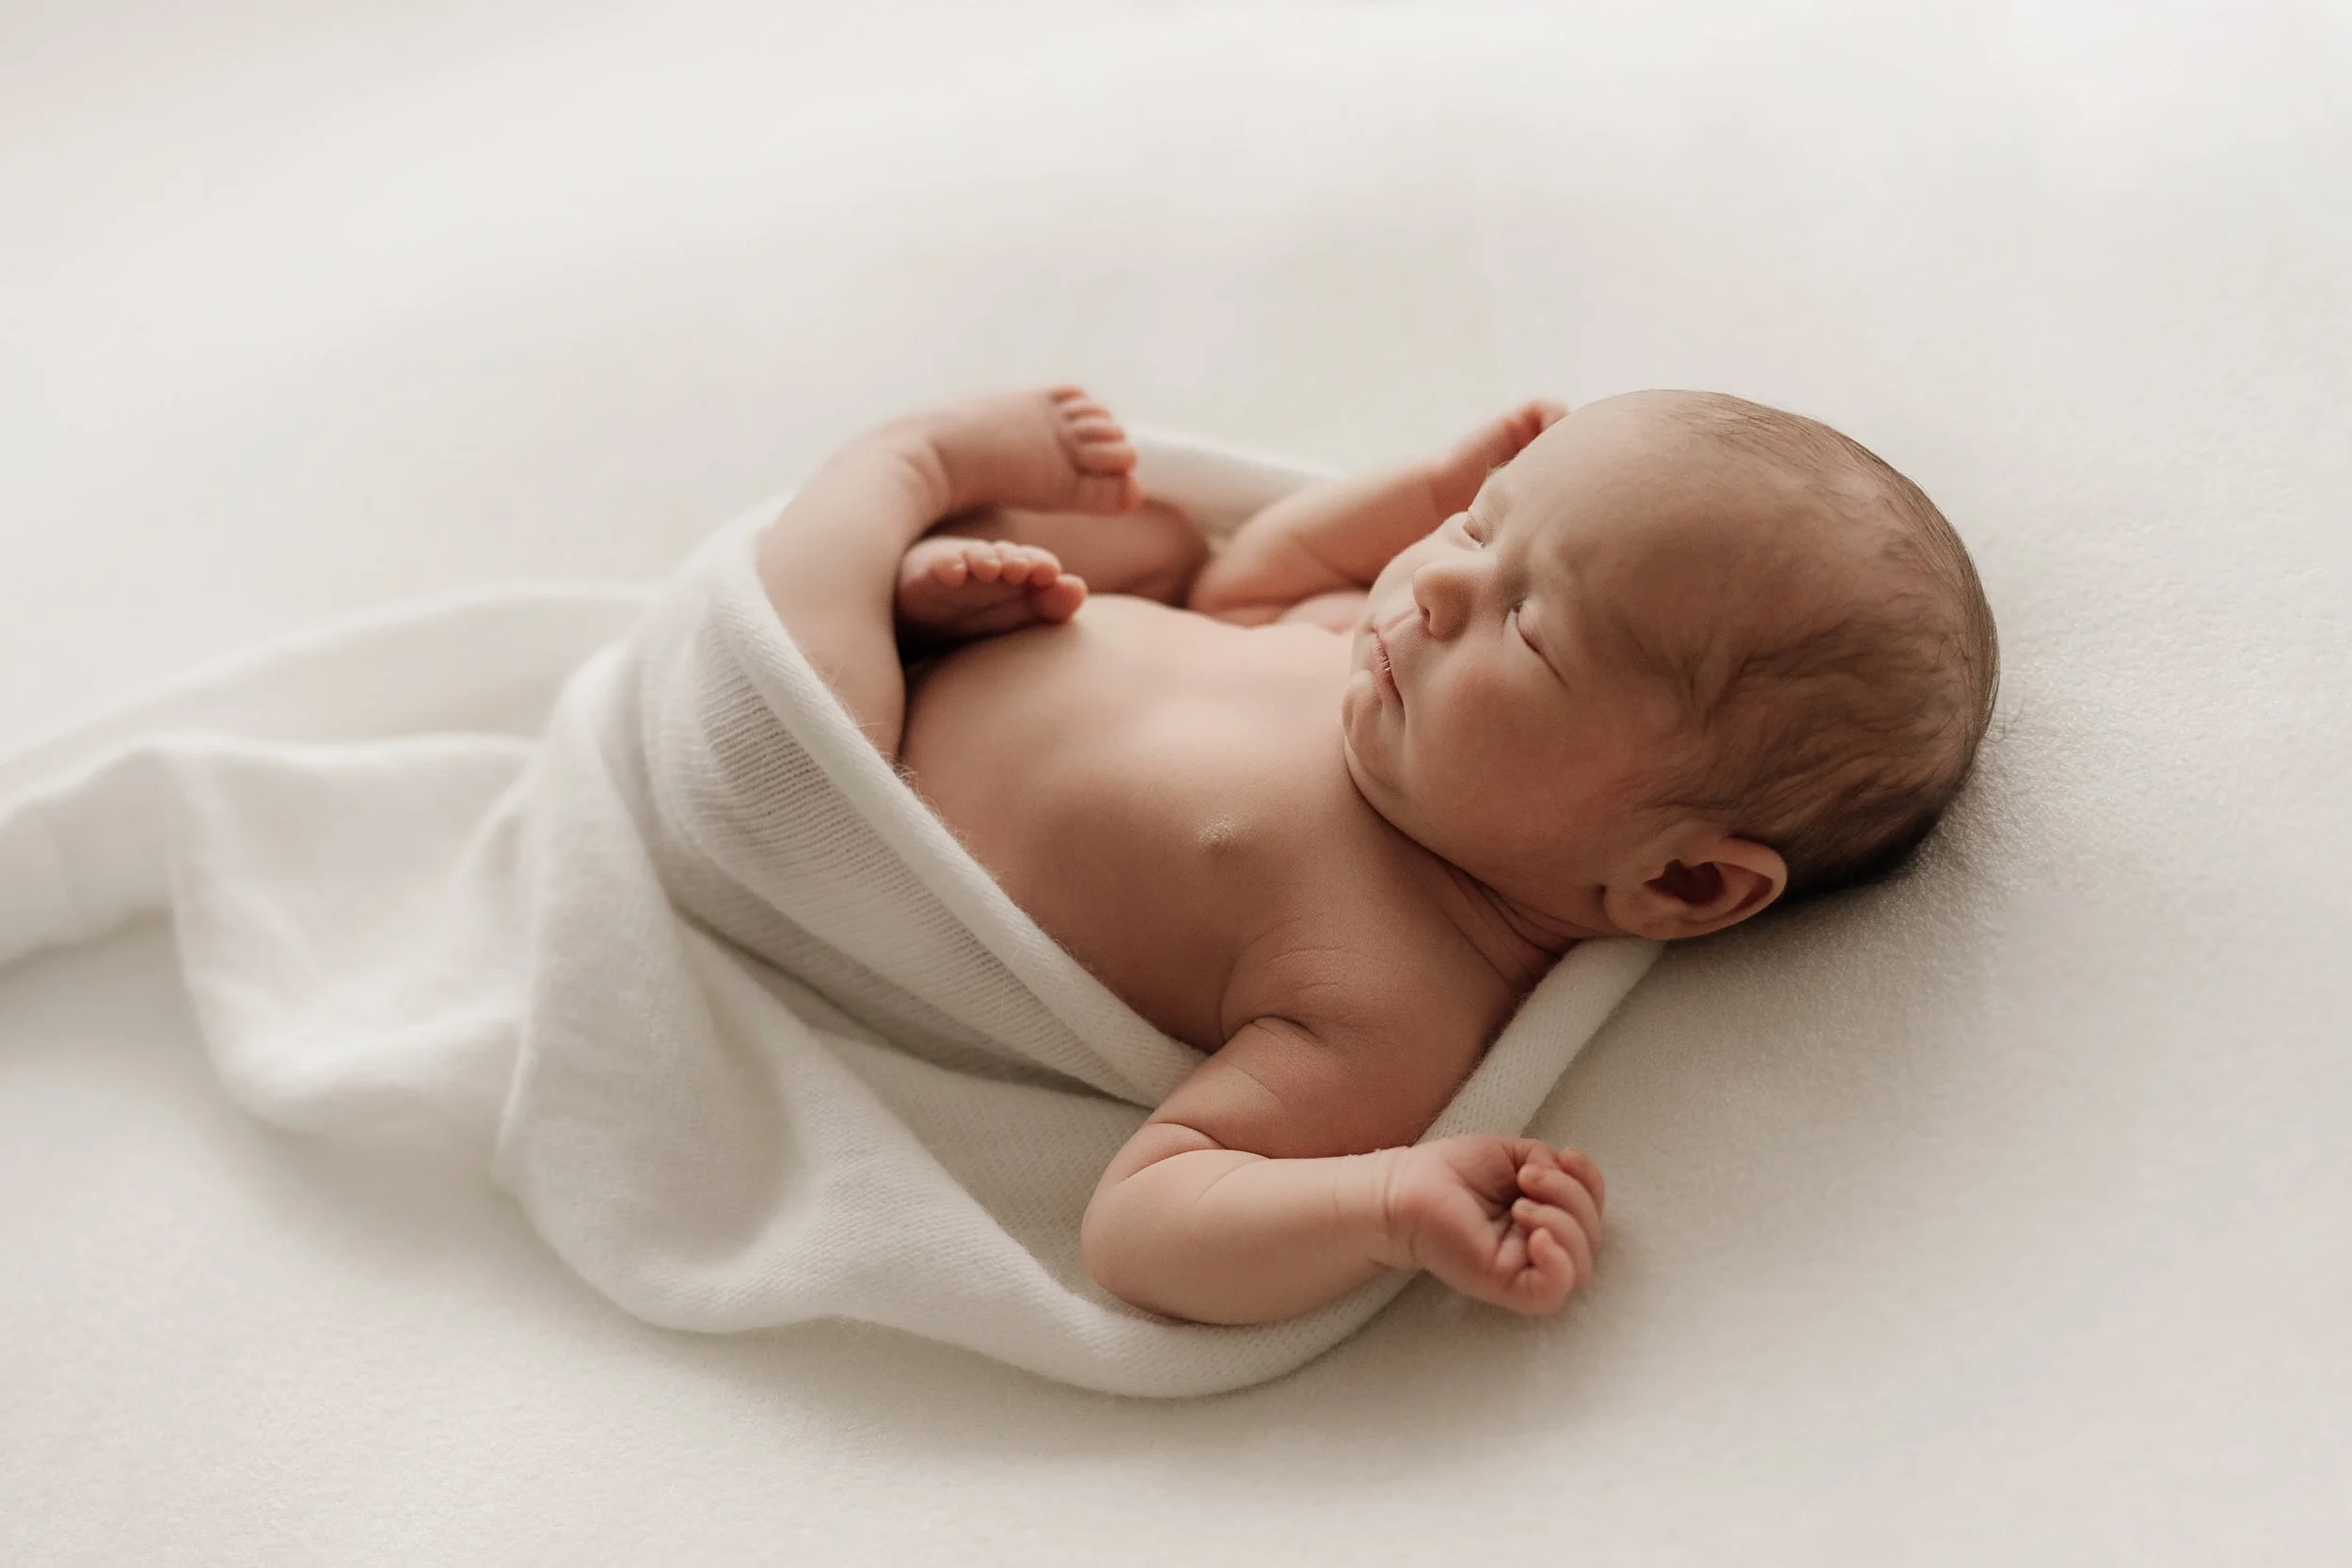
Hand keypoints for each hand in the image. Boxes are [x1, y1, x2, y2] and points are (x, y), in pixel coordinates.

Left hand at [1379, 1136, 1605, 1314]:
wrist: (1405, 1187)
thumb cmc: (1451, 1171)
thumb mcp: (1514, 1154)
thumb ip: (1552, 1165)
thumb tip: (1570, 1176)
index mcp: (1544, 1217)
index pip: (1593, 1213)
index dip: (1592, 1183)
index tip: (1566, 1155)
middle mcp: (1539, 1248)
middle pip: (1593, 1237)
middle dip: (1573, 1197)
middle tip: (1528, 1179)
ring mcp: (1524, 1270)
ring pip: (1581, 1266)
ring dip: (1563, 1222)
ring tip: (1520, 1204)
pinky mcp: (1506, 1287)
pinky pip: (1554, 1291)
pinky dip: (1558, 1261)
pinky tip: (1536, 1235)